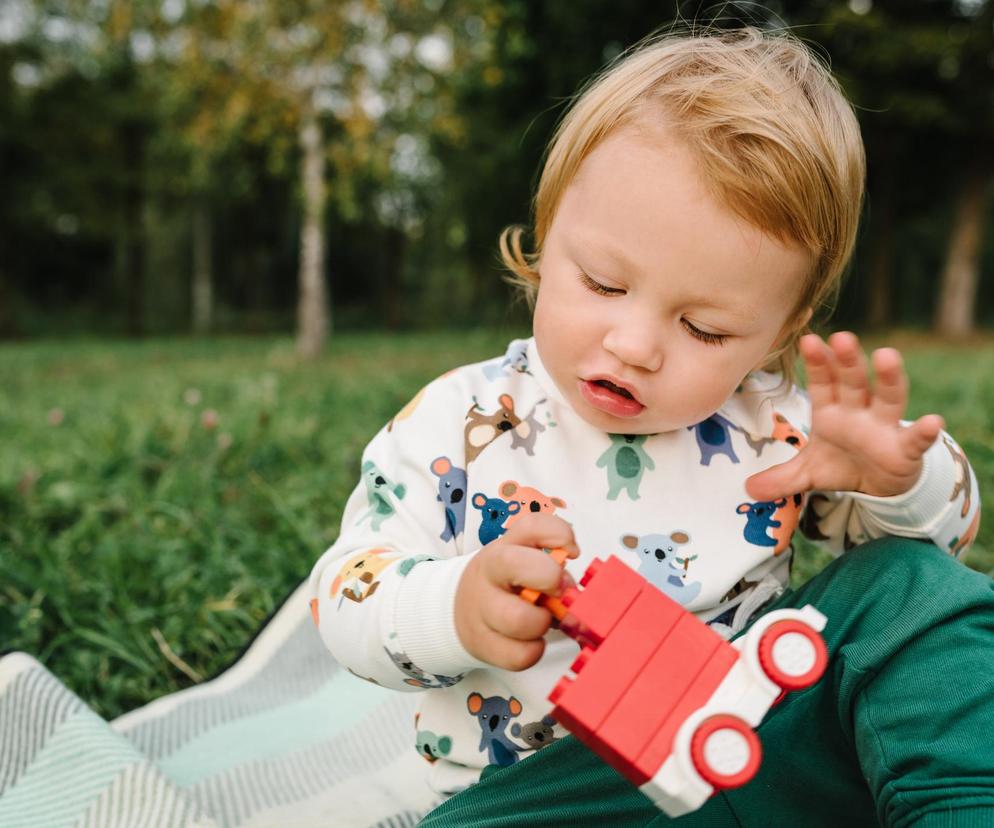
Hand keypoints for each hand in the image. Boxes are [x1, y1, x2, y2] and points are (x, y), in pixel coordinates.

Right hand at [455, 514, 578, 670]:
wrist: (458, 611)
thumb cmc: (506, 584)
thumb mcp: (523, 562)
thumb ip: (552, 567)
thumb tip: (572, 590)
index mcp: (505, 546)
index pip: (531, 525)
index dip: (559, 535)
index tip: (572, 552)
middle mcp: (490, 573)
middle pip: (515, 564)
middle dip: (549, 578)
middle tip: (558, 592)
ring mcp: (482, 610)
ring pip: (518, 619)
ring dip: (541, 623)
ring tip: (542, 620)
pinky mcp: (484, 645)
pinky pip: (519, 655)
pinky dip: (534, 650)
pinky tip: (532, 641)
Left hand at [746, 332, 943, 500]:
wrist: (879, 486)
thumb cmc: (842, 465)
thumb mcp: (808, 473)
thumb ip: (781, 478)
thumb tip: (749, 490)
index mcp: (830, 412)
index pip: (822, 383)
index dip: (817, 363)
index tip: (808, 341)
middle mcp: (858, 412)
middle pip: (852, 382)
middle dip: (847, 361)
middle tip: (841, 338)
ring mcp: (883, 427)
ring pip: (887, 397)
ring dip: (888, 378)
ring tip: (887, 356)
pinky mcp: (905, 448)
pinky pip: (915, 438)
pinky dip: (923, 431)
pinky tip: (932, 421)